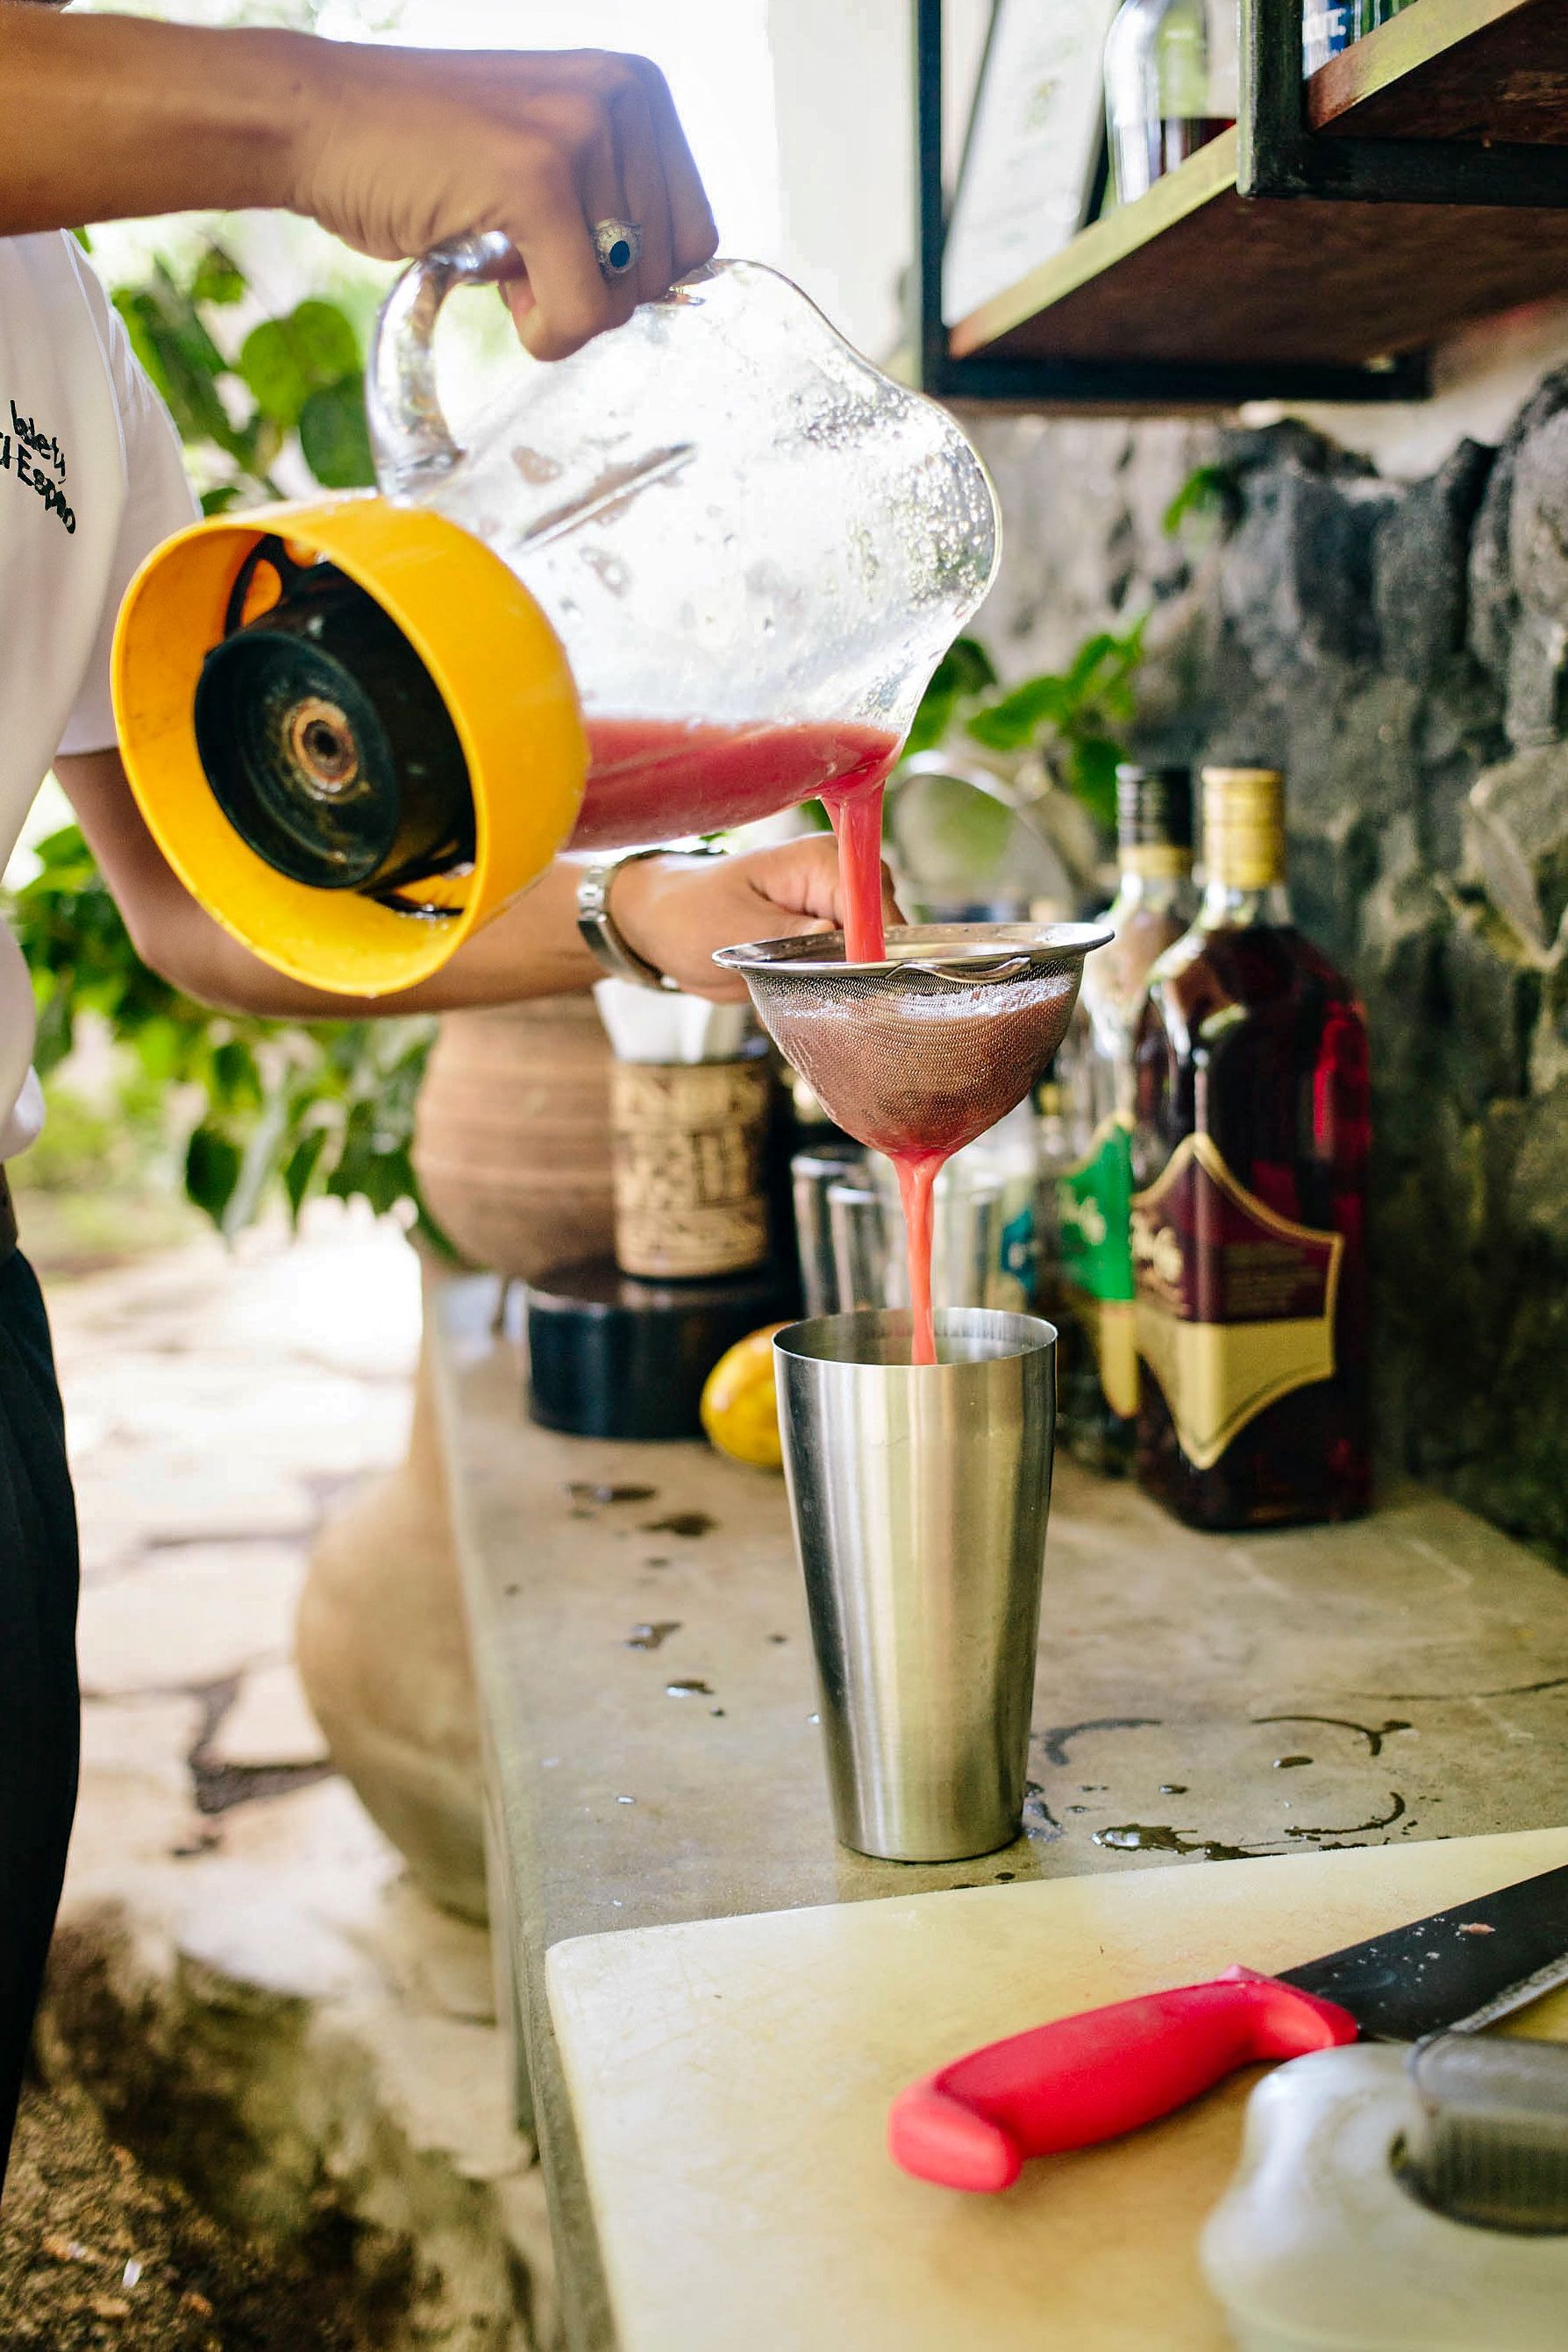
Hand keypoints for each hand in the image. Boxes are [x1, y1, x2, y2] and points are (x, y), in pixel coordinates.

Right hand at [290, 44, 717, 359]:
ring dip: (559, 310)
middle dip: (593, 293)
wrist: (316, 125)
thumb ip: (612, 210)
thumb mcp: (548, 169)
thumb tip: (668, 293)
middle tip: (521, 256)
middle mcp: (624, 96)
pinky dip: (542, 334)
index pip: (695, 239)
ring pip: (624, 302)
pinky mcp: (539, 178)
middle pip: (667, 276)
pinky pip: (582, 315)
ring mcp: (584, 131)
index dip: (624, 275)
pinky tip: (497, 288)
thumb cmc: (423, 159)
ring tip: (500, 253)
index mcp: (638, 89)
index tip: (556, 249)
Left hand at [609, 838, 903, 1002]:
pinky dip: (832, 993)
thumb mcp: (733, 927)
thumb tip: (835, 936)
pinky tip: (806, 1006)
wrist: (662, 925)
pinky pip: (850, 972)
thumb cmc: (689, 913)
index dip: (872, 947)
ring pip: (873, 958)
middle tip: (837, 1005)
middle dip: (867, 972)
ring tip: (814, 1005)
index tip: (857, 983)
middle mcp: (839, 881)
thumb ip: (788, 934)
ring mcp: (836, 912)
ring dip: (848, 988)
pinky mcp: (827, 941)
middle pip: (887, 932)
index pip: (874, 903)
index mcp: (821, 860)